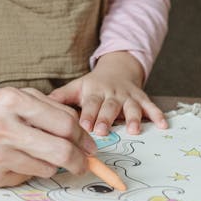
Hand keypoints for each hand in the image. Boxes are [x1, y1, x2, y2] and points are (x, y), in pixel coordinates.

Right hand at [0, 85, 96, 186]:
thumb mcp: (9, 95)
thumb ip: (44, 106)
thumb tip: (80, 129)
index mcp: (12, 100)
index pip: (64, 122)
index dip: (83, 136)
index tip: (89, 144)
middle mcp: (5, 127)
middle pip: (62, 150)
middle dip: (81, 160)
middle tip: (84, 162)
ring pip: (49, 167)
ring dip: (53, 164)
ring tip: (40, 154)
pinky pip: (27, 176)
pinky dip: (29, 169)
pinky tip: (15, 159)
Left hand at [49, 51, 167, 135]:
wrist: (117, 69)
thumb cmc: (93, 85)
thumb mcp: (76, 87)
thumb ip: (61, 97)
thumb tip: (37, 104)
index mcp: (93, 91)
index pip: (89, 104)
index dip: (87, 114)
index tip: (83, 126)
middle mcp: (112, 93)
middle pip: (109, 107)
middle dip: (106, 119)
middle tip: (103, 131)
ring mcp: (128, 96)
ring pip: (130, 107)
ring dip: (132, 118)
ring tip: (133, 130)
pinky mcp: (142, 98)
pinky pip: (151, 106)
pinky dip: (157, 115)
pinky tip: (163, 125)